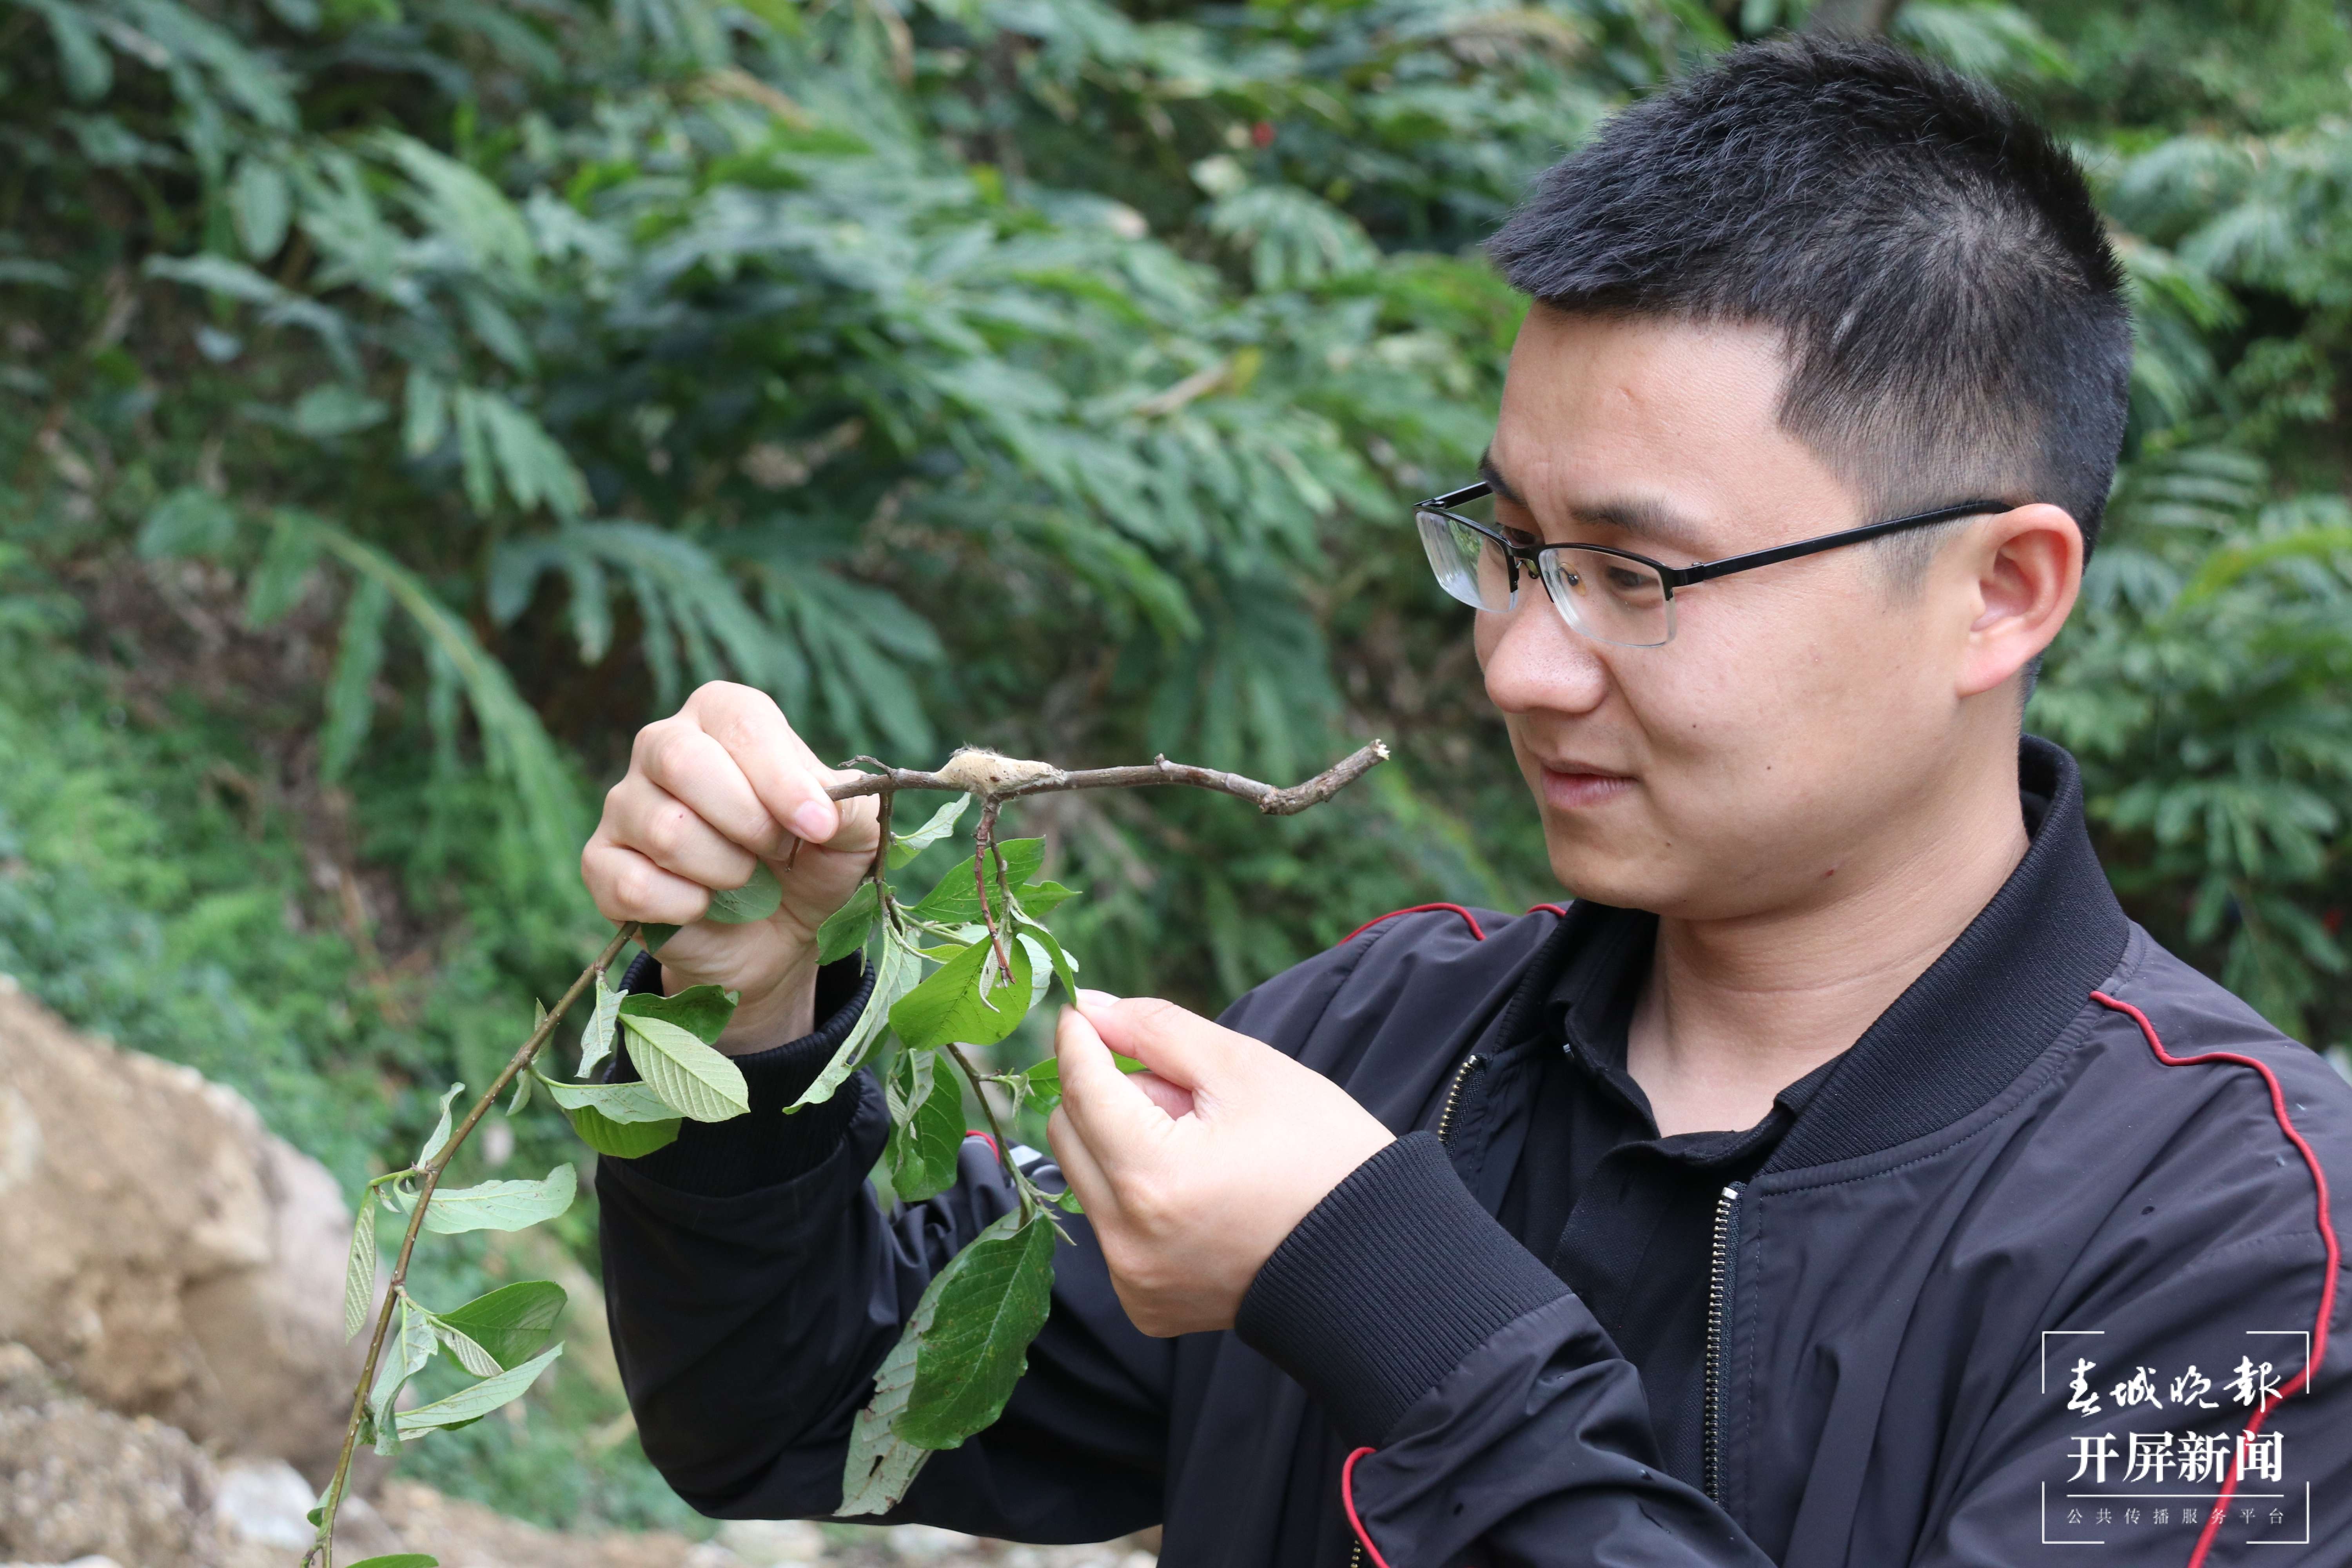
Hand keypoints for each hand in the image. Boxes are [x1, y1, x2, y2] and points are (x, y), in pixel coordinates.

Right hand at [581, 681, 880, 1049]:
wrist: (775, 935)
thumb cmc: (812, 863)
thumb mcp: (852, 833)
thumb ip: (851, 807)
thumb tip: (819, 811)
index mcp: (722, 716)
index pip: (741, 724)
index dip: (781, 779)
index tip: (817, 826)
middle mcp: (662, 747)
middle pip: (682, 760)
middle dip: (746, 821)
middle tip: (778, 852)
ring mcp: (624, 805)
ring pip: (664, 829)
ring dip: (724, 870)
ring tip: (745, 879)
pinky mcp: (602, 864)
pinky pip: (633, 885)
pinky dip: (684, 907)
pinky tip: (704, 906)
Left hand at [1046, 991, 1394, 1335]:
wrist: (1374, 1254)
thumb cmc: (1322, 1154)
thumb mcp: (1245, 1069)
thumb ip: (1157, 1031)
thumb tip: (1090, 1008)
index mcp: (1153, 1178)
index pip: (1082, 1088)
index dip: (1079, 1038)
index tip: (1083, 1010)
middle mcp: (1129, 1241)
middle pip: (1070, 1133)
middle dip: (1108, 1094)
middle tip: (1179, 1088)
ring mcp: (1135, 1280)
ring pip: (1088, 1179)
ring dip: (1123, 1143)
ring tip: (1200, 1142)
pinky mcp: (1146, 1303)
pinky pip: (1113, 1226)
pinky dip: (1138, 1194)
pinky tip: (1199, 1189)